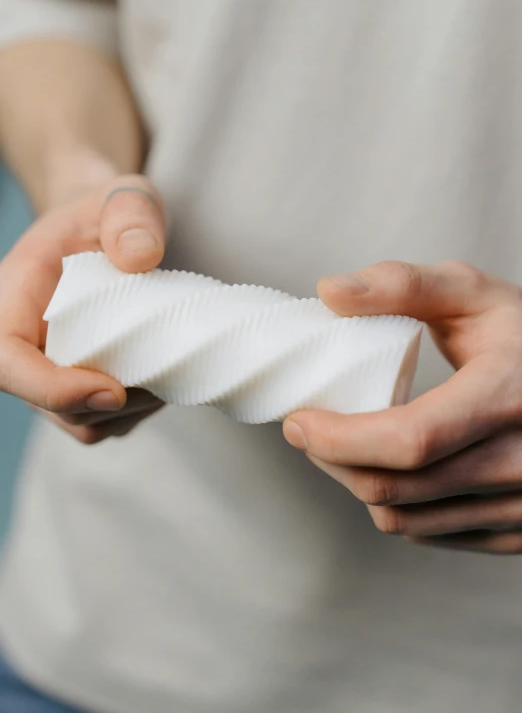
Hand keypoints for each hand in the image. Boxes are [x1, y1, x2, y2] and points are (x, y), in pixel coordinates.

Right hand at [0, 174, 166, 443]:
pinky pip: (109, 423)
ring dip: (134, 406)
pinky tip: (166, 368)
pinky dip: (143, 407)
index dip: (50, 389)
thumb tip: (141, 257)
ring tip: (170, 357)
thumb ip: (129, 214)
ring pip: (85, 422)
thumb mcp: (123, 195)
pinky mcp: (83, 391)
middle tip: (167, 360)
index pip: (6, 361)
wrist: (104, 230)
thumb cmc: (106, 212)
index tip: (112, 390)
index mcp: (11, 299)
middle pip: (52, 405)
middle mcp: (24, 345)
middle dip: (114, 398)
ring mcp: (53, 374)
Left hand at [283, 260, 521, 553]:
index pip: (411, 440)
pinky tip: (392, 471)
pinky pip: (433, 534)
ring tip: (346, 447)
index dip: (340, 439)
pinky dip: (398, 506)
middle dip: (333, 461)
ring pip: (407, 520)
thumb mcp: (473, 294)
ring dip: (359, 484)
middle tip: (309, 430)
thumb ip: (403, 285)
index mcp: (508, 396)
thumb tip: (331, 292)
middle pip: (397, 489)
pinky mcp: (519, 528)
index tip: (299, 421)